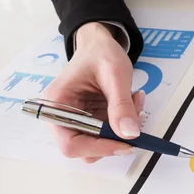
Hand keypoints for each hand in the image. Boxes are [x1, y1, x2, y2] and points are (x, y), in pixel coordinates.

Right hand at [44, 22, 144, 162]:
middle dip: (115, 137)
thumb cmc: (101, 53)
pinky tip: (132, 101)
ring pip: (101, 143)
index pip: (70, 144)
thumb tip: (130, 134)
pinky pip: (109, 133)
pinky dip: (125, 122)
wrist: (100, 44)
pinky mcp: (90, 121)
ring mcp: (77, 121)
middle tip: (137, 115)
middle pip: (85, 148)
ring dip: (124, 129)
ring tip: (134, 101)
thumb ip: (121, 105)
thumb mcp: (115, 74)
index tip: (127, 143)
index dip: (99, 148)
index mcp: (56, 104)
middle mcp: (61, 117)